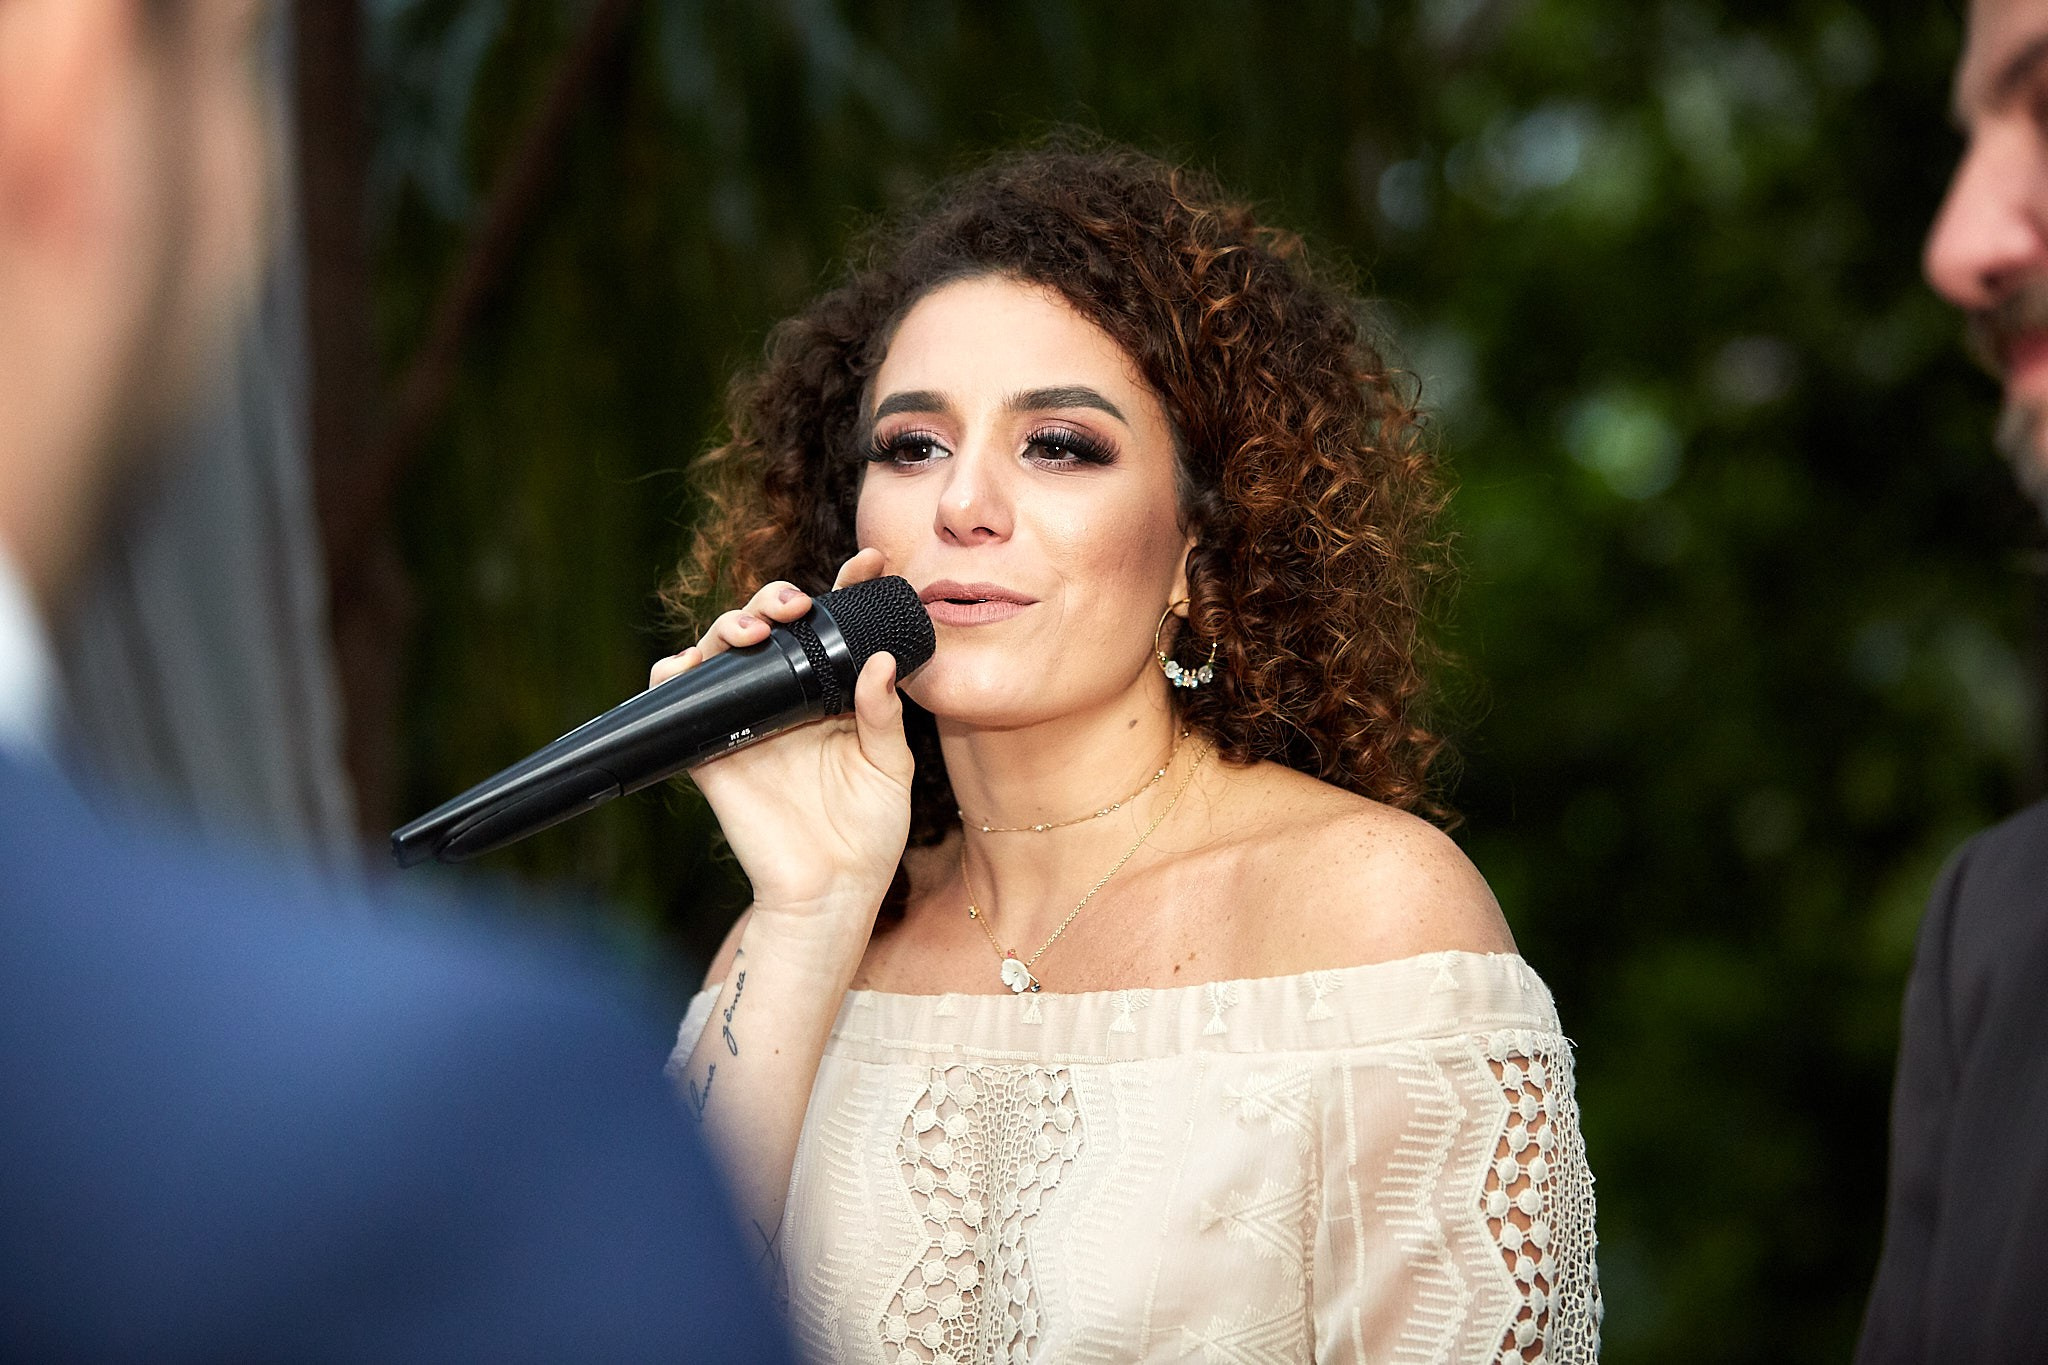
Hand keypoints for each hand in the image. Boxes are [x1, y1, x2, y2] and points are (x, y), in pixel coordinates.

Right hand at [650, 549, 911, 938]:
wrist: (830, 893)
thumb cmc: (868, 834)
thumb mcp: (891, 768)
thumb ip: (884, 714)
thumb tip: (879, 659)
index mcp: (833, 694)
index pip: (834, 627)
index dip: (848, 588)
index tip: (871, 563)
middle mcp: (786, 698)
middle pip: (771, 626)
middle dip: (777, 597)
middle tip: (797, 604)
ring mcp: (745, 720)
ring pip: (722, 650)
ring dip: (729, 623)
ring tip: (754, 629)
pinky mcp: (710, 748)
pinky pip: (678, 699)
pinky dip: (675, 671)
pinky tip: (692, 662)